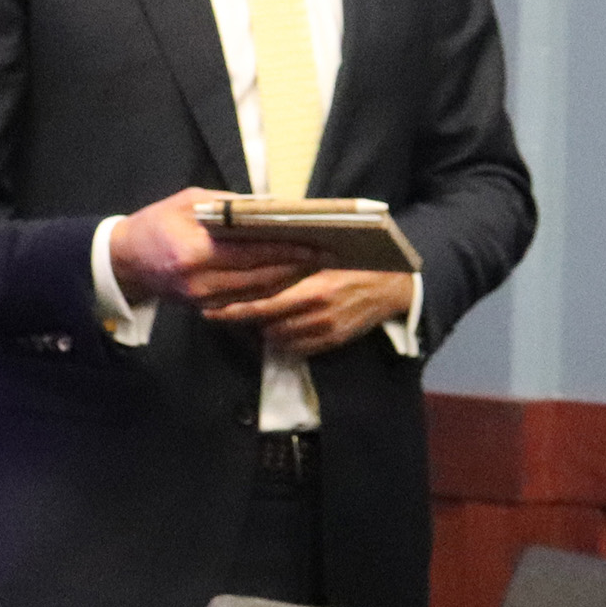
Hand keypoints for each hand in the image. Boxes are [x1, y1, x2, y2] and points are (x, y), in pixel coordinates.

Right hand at [109, 186, 318, 308]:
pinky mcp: (205, 308)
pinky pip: (247, 299)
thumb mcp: (189, 201)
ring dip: (290, 280)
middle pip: (261, 277)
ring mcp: (203, 300)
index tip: (315, 243)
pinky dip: (272, 288)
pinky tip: (291, 276)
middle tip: (328, 254)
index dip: (286, 250)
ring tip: (316, 263)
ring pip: (258, 293)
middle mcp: (200, 282)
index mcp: (193, 252)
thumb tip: (271, 208)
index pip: (251, 253)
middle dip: (297, 266)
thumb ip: (229, 206)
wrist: (124, 261)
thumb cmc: (156, 222)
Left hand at [204, 268, 415, 356]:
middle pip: (268, 327)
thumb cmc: (355, 263)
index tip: (214, 312)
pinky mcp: (333, 342)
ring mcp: (326, 332)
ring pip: (280, 340)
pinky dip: (285, 340)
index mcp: (313, 290)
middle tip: (234, 310)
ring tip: (263, 316)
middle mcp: (318, 315)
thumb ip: (292, 262)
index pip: (265, 307)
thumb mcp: (324, 257)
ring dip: (267, 330)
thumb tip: (256, 260)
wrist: (391, 286)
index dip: (236, 312)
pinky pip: (298, 349)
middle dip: (250, 321)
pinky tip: (283, 327)